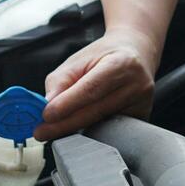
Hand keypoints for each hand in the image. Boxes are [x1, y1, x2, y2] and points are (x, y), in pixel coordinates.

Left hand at [39, 27, 157, 139]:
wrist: (136, 53)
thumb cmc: (105, 56)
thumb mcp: (79, 60)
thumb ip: (60, 81)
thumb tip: (47, 105)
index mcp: (122, 64)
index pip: (91, 88)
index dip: (67, 104)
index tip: (46, 116)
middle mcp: (136, 85)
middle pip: (95, 111)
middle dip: (65, 124)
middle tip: (42, 132)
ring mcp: (142, 104)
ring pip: (101, 123)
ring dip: (75, 129)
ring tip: (55, 129)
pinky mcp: (142, 118)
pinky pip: (111, 130)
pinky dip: (91, 130)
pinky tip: (79, 129)